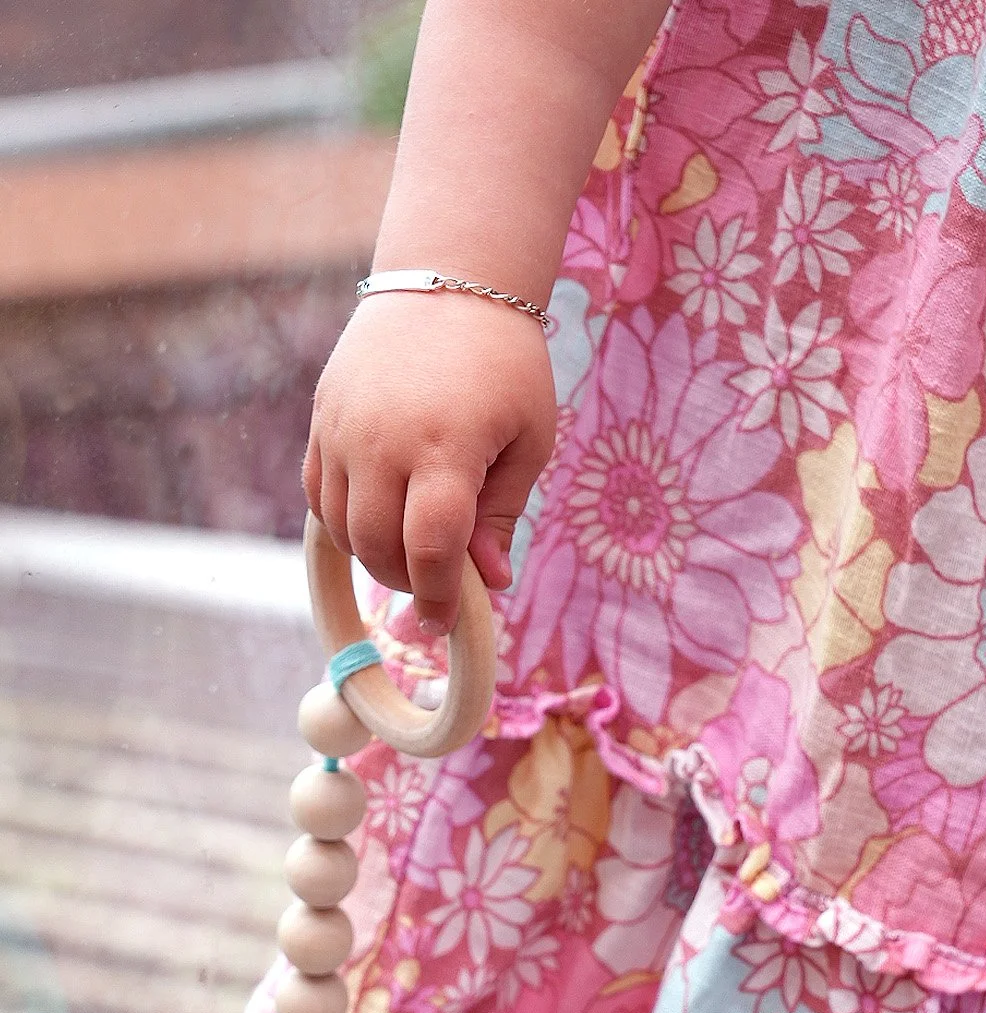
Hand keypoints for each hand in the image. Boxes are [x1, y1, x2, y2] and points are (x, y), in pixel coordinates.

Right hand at [302, 290, 556, 633]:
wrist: (448, 281)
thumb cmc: (504, 365)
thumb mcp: (529, 439)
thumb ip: (502, 515)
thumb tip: (489, 583)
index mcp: (446, 445)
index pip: (430, 547)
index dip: (437, 596)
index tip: (445, 621)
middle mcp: (383, 439)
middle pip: (378, 546)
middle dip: (407, 580)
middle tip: (435, 583)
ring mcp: (343, 428)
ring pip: (342, 527)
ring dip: (374, 555)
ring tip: (411, 549)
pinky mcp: (322, 420)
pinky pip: (319, 495)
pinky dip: (345, 522)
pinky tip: (379, 518)